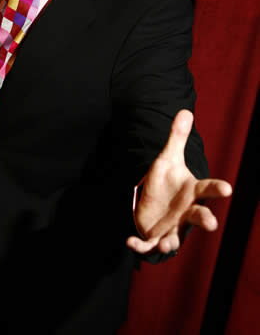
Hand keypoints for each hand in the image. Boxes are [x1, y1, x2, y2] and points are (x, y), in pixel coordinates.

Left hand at [126, 110, 231, 254]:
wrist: (154, 203)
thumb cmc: (167, 182)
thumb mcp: (169, 158)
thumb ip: (177, 138)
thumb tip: (185, 110)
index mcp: (192, 192)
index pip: (207, 188)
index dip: (217, 188)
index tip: (227, 188)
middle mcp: (186, 213)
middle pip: (199, 217)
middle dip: (205, 220)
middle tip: (212, 223)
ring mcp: (172, 227)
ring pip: (175, 239)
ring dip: (171, 242)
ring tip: (167, 243)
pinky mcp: (154, 237)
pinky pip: (148, 246)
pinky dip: (139, 246)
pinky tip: (129, 241)